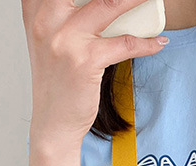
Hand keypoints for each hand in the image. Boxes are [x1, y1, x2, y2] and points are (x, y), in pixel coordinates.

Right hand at [22, 0, 168, 147]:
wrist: (53, 123)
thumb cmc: (57, 83)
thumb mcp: (50, 40)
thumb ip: (62, 14)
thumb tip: (106, 6)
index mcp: (36, 9)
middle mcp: (47, 19)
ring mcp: (65, 39)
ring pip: (108, 4)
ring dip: (136, 1)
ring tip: (152, 1)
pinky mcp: (85, 61)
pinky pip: (123, 44)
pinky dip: (146, 44)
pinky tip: (158, 43)